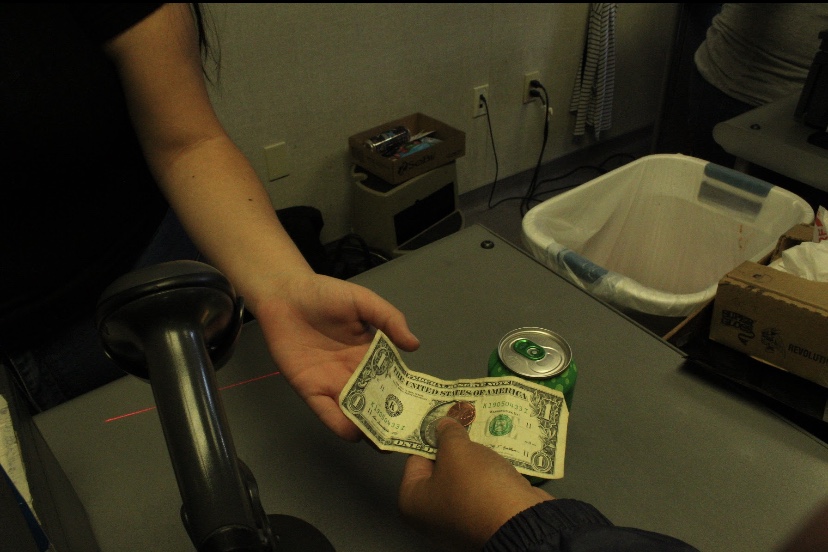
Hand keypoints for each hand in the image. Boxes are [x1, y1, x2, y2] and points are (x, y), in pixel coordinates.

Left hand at [254, 272, 418, 440]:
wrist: (284, 294)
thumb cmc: (325, 295)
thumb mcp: (363, 301)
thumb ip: (389, 319)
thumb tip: (414, 345)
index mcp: (371, 354)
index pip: (393, 379)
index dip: (406, 394)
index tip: (422, 411)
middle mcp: (354, 373)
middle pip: (376, 401)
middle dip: (390, 419)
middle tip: (406, 436)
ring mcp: (332, 383)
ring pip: (354, 412)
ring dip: (368, 427)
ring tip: (384, 442)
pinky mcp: (310, 389)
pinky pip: (326, 411)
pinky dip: (339, 424)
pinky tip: (354, 433)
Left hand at [398, 417, 553, 550]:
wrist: (520, 520)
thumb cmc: (476, 487)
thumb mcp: (456, 450)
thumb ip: (447, 433)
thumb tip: (444, 425)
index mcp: (412, 501)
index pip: (415, 457)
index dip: (430, 434)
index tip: (441, 414)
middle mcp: (431, 515)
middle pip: (440, 467)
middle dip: (455, 443)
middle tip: (464, 417)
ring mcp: (458, 519)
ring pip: (464, 476)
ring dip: (475, 455)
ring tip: (483, 426)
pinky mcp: (484, 517)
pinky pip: (483, 487)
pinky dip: (489, 470)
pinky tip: (499, 448)